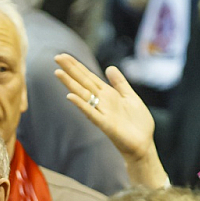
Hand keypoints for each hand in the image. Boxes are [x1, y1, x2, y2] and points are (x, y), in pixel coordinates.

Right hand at [54, 54, 166, 187]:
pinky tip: (70, 97)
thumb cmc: (138, 124)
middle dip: (70, 70)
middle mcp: (101, 102)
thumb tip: (110, 68)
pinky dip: (81, 105)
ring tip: (57, 73)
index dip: (77, 66)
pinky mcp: (105, 125)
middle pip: (83, 82)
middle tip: (56, 57)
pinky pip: (91, 114)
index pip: (88, 77)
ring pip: (83, 95)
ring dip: (70, 84)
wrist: (143, 144)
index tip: (64, 56)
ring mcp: (102, 113)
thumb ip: (120, 83)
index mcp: (107, 94)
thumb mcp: (130, 97)